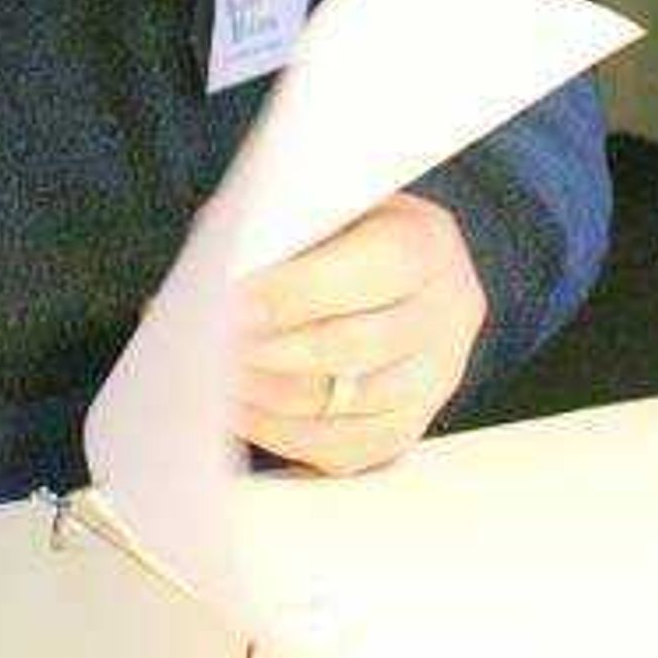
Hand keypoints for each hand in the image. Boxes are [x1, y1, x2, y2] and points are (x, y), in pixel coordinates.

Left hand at [238, 192, 485, 474]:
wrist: (380, 276)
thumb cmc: (334, 236)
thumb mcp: (320, 209)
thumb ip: (283, 234)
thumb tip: (225, 273)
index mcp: (428, 242)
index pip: (376, 266)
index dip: (299, 288)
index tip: (231, 301)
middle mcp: (449, 311)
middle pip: (359, 344)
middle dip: (274, 349)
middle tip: (209, 348)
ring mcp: (436, 377)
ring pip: (350, 404)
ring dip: (271, 395)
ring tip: (214, 380)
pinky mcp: (409, 425)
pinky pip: (346, 448)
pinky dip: (284, 433)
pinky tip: (240, 410)